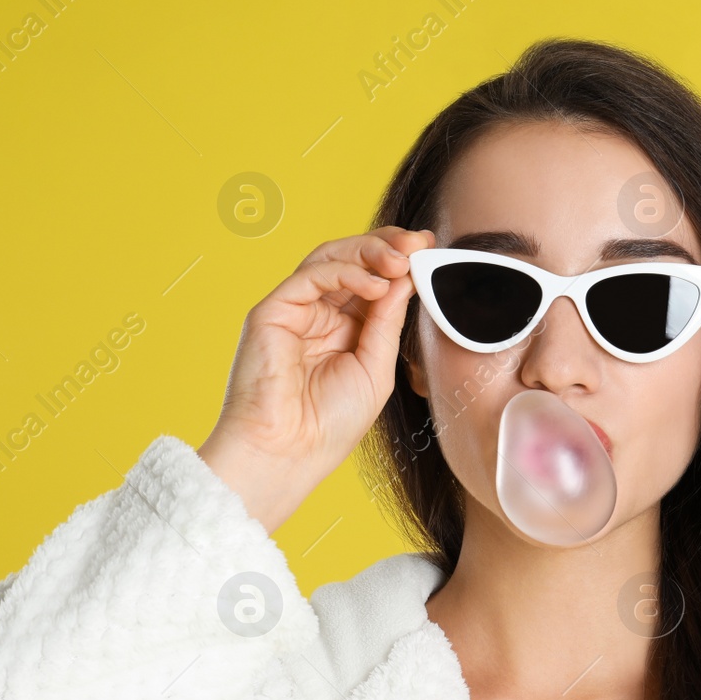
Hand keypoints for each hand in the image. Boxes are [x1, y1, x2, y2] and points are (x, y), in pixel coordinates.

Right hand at [198, 226, 435, 533]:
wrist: (288, 455)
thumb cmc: (329, 425)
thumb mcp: (375, 368)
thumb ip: (387, 321)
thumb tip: (406, 276)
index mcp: (343, 328)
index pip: (372, 279)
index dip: (399, 261)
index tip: (429, 248)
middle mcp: (317, 314)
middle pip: (351, 261)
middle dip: (388, 247)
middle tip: (418, 244)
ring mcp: (294, 310)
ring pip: (330, 258)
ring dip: (369, 252)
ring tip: (401, 260)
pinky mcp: (271, 312)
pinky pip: (310, 276)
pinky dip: (346, 273)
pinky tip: (375, 285)